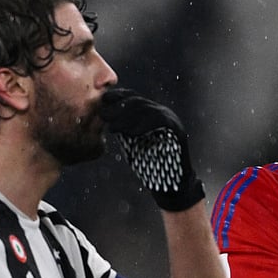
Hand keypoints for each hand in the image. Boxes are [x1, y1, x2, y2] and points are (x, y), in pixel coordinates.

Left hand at [99, 87, 203, 211]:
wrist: (169, 180)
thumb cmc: (147, 162)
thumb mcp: (129, 140)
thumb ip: (121, 128)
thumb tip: (101, 118)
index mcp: (149, 112)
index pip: (132, 96)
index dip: (117, 96)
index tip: (103, 100)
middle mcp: (161, 112)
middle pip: (138, 101)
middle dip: (119, 106)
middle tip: (103, 115)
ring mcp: (171, 120)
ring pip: (148, 110)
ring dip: (127, 117)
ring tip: (112, 128)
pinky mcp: (177, 131)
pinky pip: (160, 122)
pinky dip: (143, 126)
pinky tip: (130, 133)